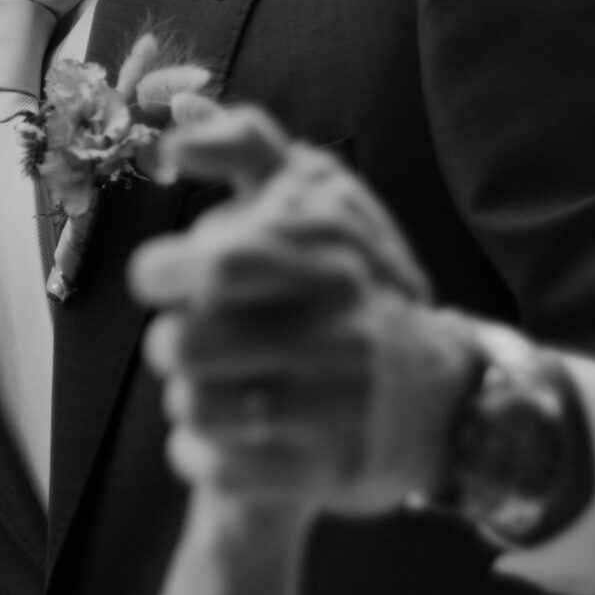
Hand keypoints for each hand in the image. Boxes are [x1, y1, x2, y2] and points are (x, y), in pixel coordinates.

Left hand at [130, 106, 471, 514]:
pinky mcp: (327, 467)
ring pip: (193, 405)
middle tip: (185, 342)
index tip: (158, 276)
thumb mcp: (316, 196)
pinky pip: (214, 464)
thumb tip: (176, 127)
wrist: (436, 398)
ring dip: (184, 397)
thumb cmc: (349, 281)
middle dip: (170, 343)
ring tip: (211, 386)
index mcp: (329, 260)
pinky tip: (222, 434)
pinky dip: (199, 452)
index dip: (163, 270)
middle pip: (188, 344)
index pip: (219, 263)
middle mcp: (340, 331)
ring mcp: (337, 405)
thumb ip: (246, 144)